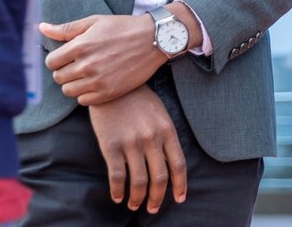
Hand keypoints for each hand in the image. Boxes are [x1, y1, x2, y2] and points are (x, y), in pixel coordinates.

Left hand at [43, 10, 190, 105]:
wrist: (154, 40)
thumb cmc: (124, 28)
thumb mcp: (95, 22)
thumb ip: (66, 28)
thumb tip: (41, 28)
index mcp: (80, 46)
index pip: (51, 62)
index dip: (57, 60)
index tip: (67, 57)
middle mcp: (86, 65)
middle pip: (58, 78)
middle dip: (65, 71)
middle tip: (78, 65)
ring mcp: (97, 81)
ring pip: (68, 91)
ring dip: (74, 84)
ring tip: (86, 75)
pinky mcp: (108, 93)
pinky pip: (83, 101)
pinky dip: (86, 94)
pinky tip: (95, 83)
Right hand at [88, 86, 187, 212]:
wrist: (111, 83)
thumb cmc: (138, 99)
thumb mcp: (160, 113)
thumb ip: (166, 136)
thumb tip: (169, 162)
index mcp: (167, 130)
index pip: (178, 164)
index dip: (180, 185)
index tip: (179, 199)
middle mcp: (152, 138)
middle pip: (160, 177)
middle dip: (158, 197)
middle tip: (153, 209)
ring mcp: (131, 142)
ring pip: (139, 181)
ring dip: (138, 198)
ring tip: (135, 205)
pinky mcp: (111, 145)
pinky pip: (117, 176)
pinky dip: (118, 190)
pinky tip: (117, 197)